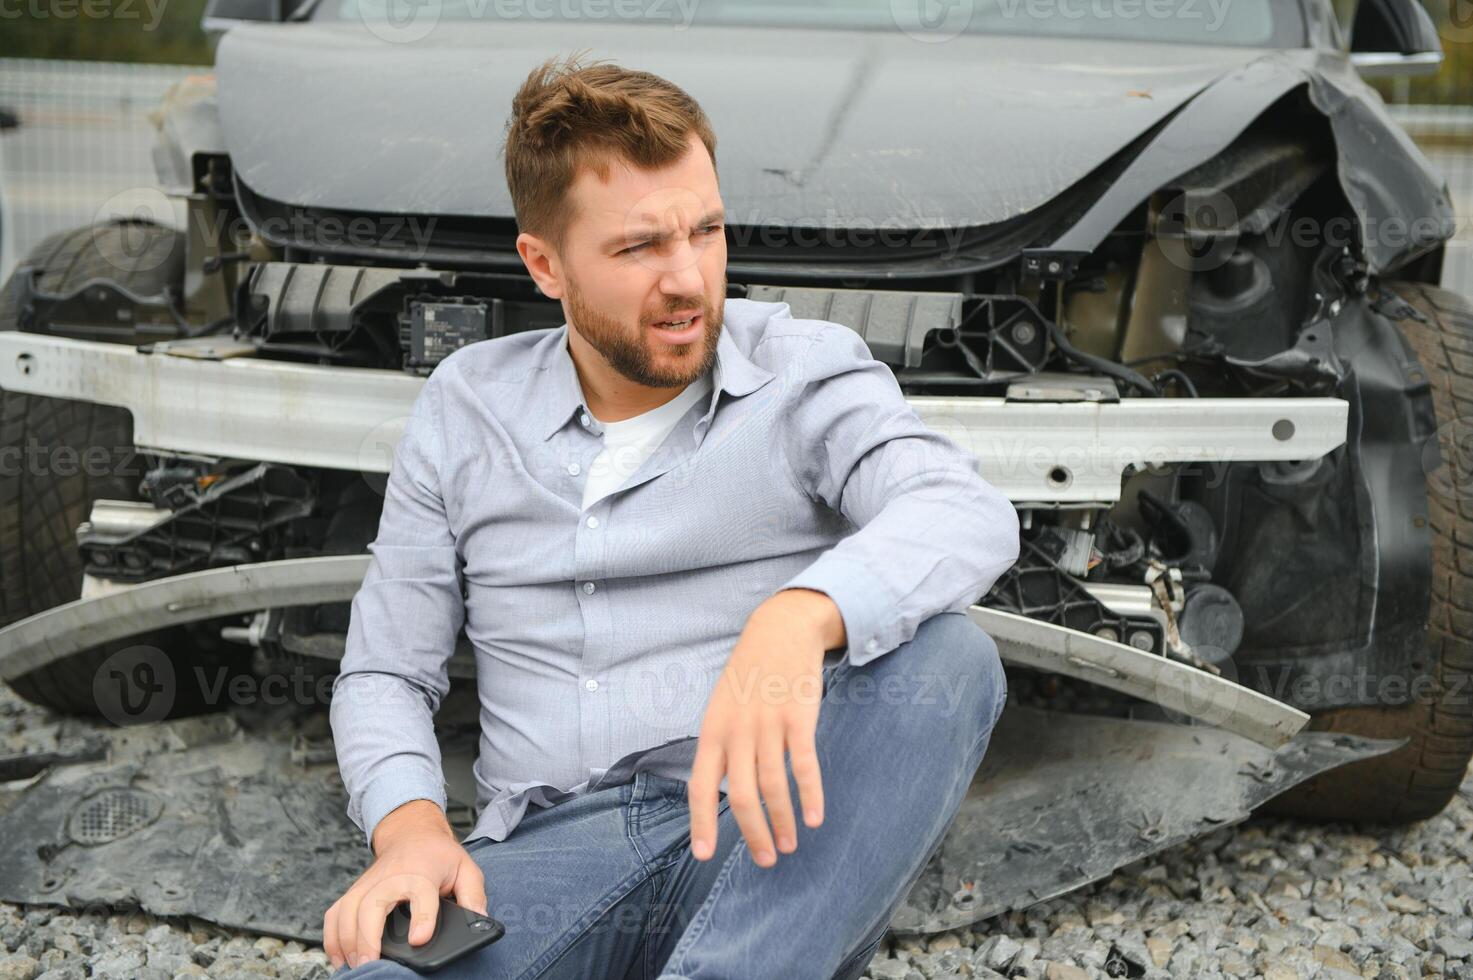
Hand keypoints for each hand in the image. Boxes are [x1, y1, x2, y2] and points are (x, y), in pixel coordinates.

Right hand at [324, 800, 488, 970]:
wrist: (411, 832)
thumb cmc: (438, 855)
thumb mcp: (466, 867)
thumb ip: (474, 894)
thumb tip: (479, 922)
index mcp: (421, 872)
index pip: (420, 892)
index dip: (422, 917)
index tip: (419, 939)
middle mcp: (389, 877)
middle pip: (371, 905)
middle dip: (368, 937)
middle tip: (371, 964)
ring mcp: (367, 884)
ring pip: (346, 911)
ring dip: (347, 941)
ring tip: (356, 966)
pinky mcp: (355, 892)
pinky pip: (334, 914)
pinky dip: (332, 937)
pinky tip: (340, 957)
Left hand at [687, 589, 842, 867]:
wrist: (780, 630)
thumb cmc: (750, 676)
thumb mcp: (723, 707)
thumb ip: (722, 747)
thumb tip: (721, 792)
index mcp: (713, 731)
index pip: (701, 786)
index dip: (702, 822)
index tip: (704, 855)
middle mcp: (737, 731)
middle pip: (742, 795)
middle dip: (754, 833)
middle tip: (766, 859)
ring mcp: (769, 723)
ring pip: (774, 785)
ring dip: (784, 821)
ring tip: (790, 844)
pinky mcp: (799, 717)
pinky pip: (804, 764)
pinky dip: (810, 794)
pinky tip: (816, 817)